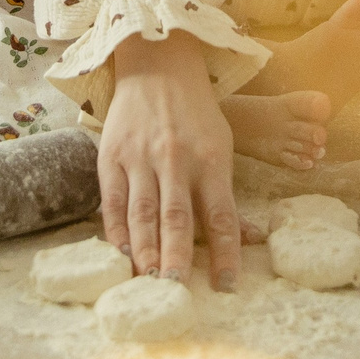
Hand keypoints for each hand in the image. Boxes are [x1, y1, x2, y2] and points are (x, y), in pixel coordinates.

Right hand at [98, 32, 240, 288]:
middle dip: (176, 258)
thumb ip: (227, 195)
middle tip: (176, 291)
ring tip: (148, 281)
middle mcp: (175, 159)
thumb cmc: (196, 115)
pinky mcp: (111, 155)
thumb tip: (248, 240)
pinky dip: (116, 230)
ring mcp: (140, 157)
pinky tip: (121, 255)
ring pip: (142, 212)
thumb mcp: (223, 147)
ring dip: (144, 251)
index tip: (226, 286)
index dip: (224, 253)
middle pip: (176, 217)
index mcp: (210, 159)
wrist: (158, 67)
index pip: (220, 214)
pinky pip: (111, 200)